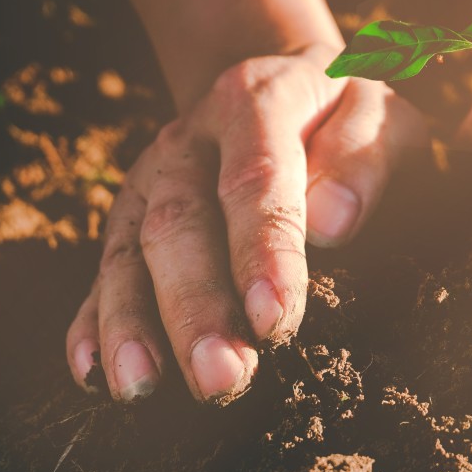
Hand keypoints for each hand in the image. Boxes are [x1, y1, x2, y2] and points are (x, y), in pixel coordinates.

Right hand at [66, 46, 427, 402]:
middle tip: (220, 377)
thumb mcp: (378, 109)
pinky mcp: (131, 213)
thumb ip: (362, 155)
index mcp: (254, 102)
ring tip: (140, 388)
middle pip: (179, 223)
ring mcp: (152, 178)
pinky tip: (93, 372)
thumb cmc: (344, 109)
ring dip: (133, 323)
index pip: (256, 180)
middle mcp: (189, 140)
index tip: (274, 320)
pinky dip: (93, 320)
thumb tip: (334, 224)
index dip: (262, 252)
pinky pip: (104, 266)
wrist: (285, 83)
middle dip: (195, 306)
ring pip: (128, 250)